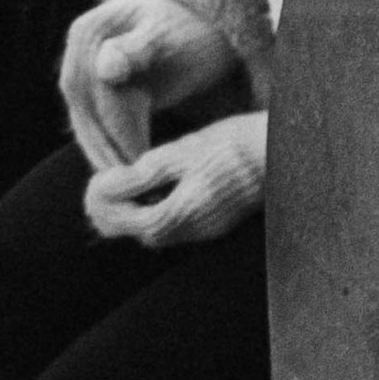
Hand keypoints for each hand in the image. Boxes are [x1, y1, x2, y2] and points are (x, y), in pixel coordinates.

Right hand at [59, 0, 211, 171]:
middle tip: (133, 182)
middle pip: (85, 107)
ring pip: (83, 120)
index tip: (138, 160)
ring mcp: (78, 67)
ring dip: (102, 154)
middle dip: (107, 147)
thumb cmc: (188, 33)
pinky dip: (104, 148)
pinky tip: (122, 170)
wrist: (191, 26)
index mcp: (91, 31)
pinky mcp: (86, 88)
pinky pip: (89, 123)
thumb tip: (106, 69)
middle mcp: (77, 49)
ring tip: (128, 184)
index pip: (98, 88)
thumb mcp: (169, 38)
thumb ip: (138, 49)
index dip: (116, 128)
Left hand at [80, 110, 265, 250]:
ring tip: (125, 183)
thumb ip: (142, 175)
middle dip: (115, 211)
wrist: (282, 152)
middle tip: (104, 183)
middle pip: (137, 233)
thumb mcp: (181, 153)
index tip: (97, 179)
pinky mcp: (215, 224)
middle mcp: (192, 232)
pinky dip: (154, 211)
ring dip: (134, 212)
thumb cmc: (232, 145)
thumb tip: (104, 187)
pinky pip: (174, 227)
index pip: (125, 222)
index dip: (103, 203)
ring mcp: (206, 231)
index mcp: (180, 214)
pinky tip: (155, 188)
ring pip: (155, 233)